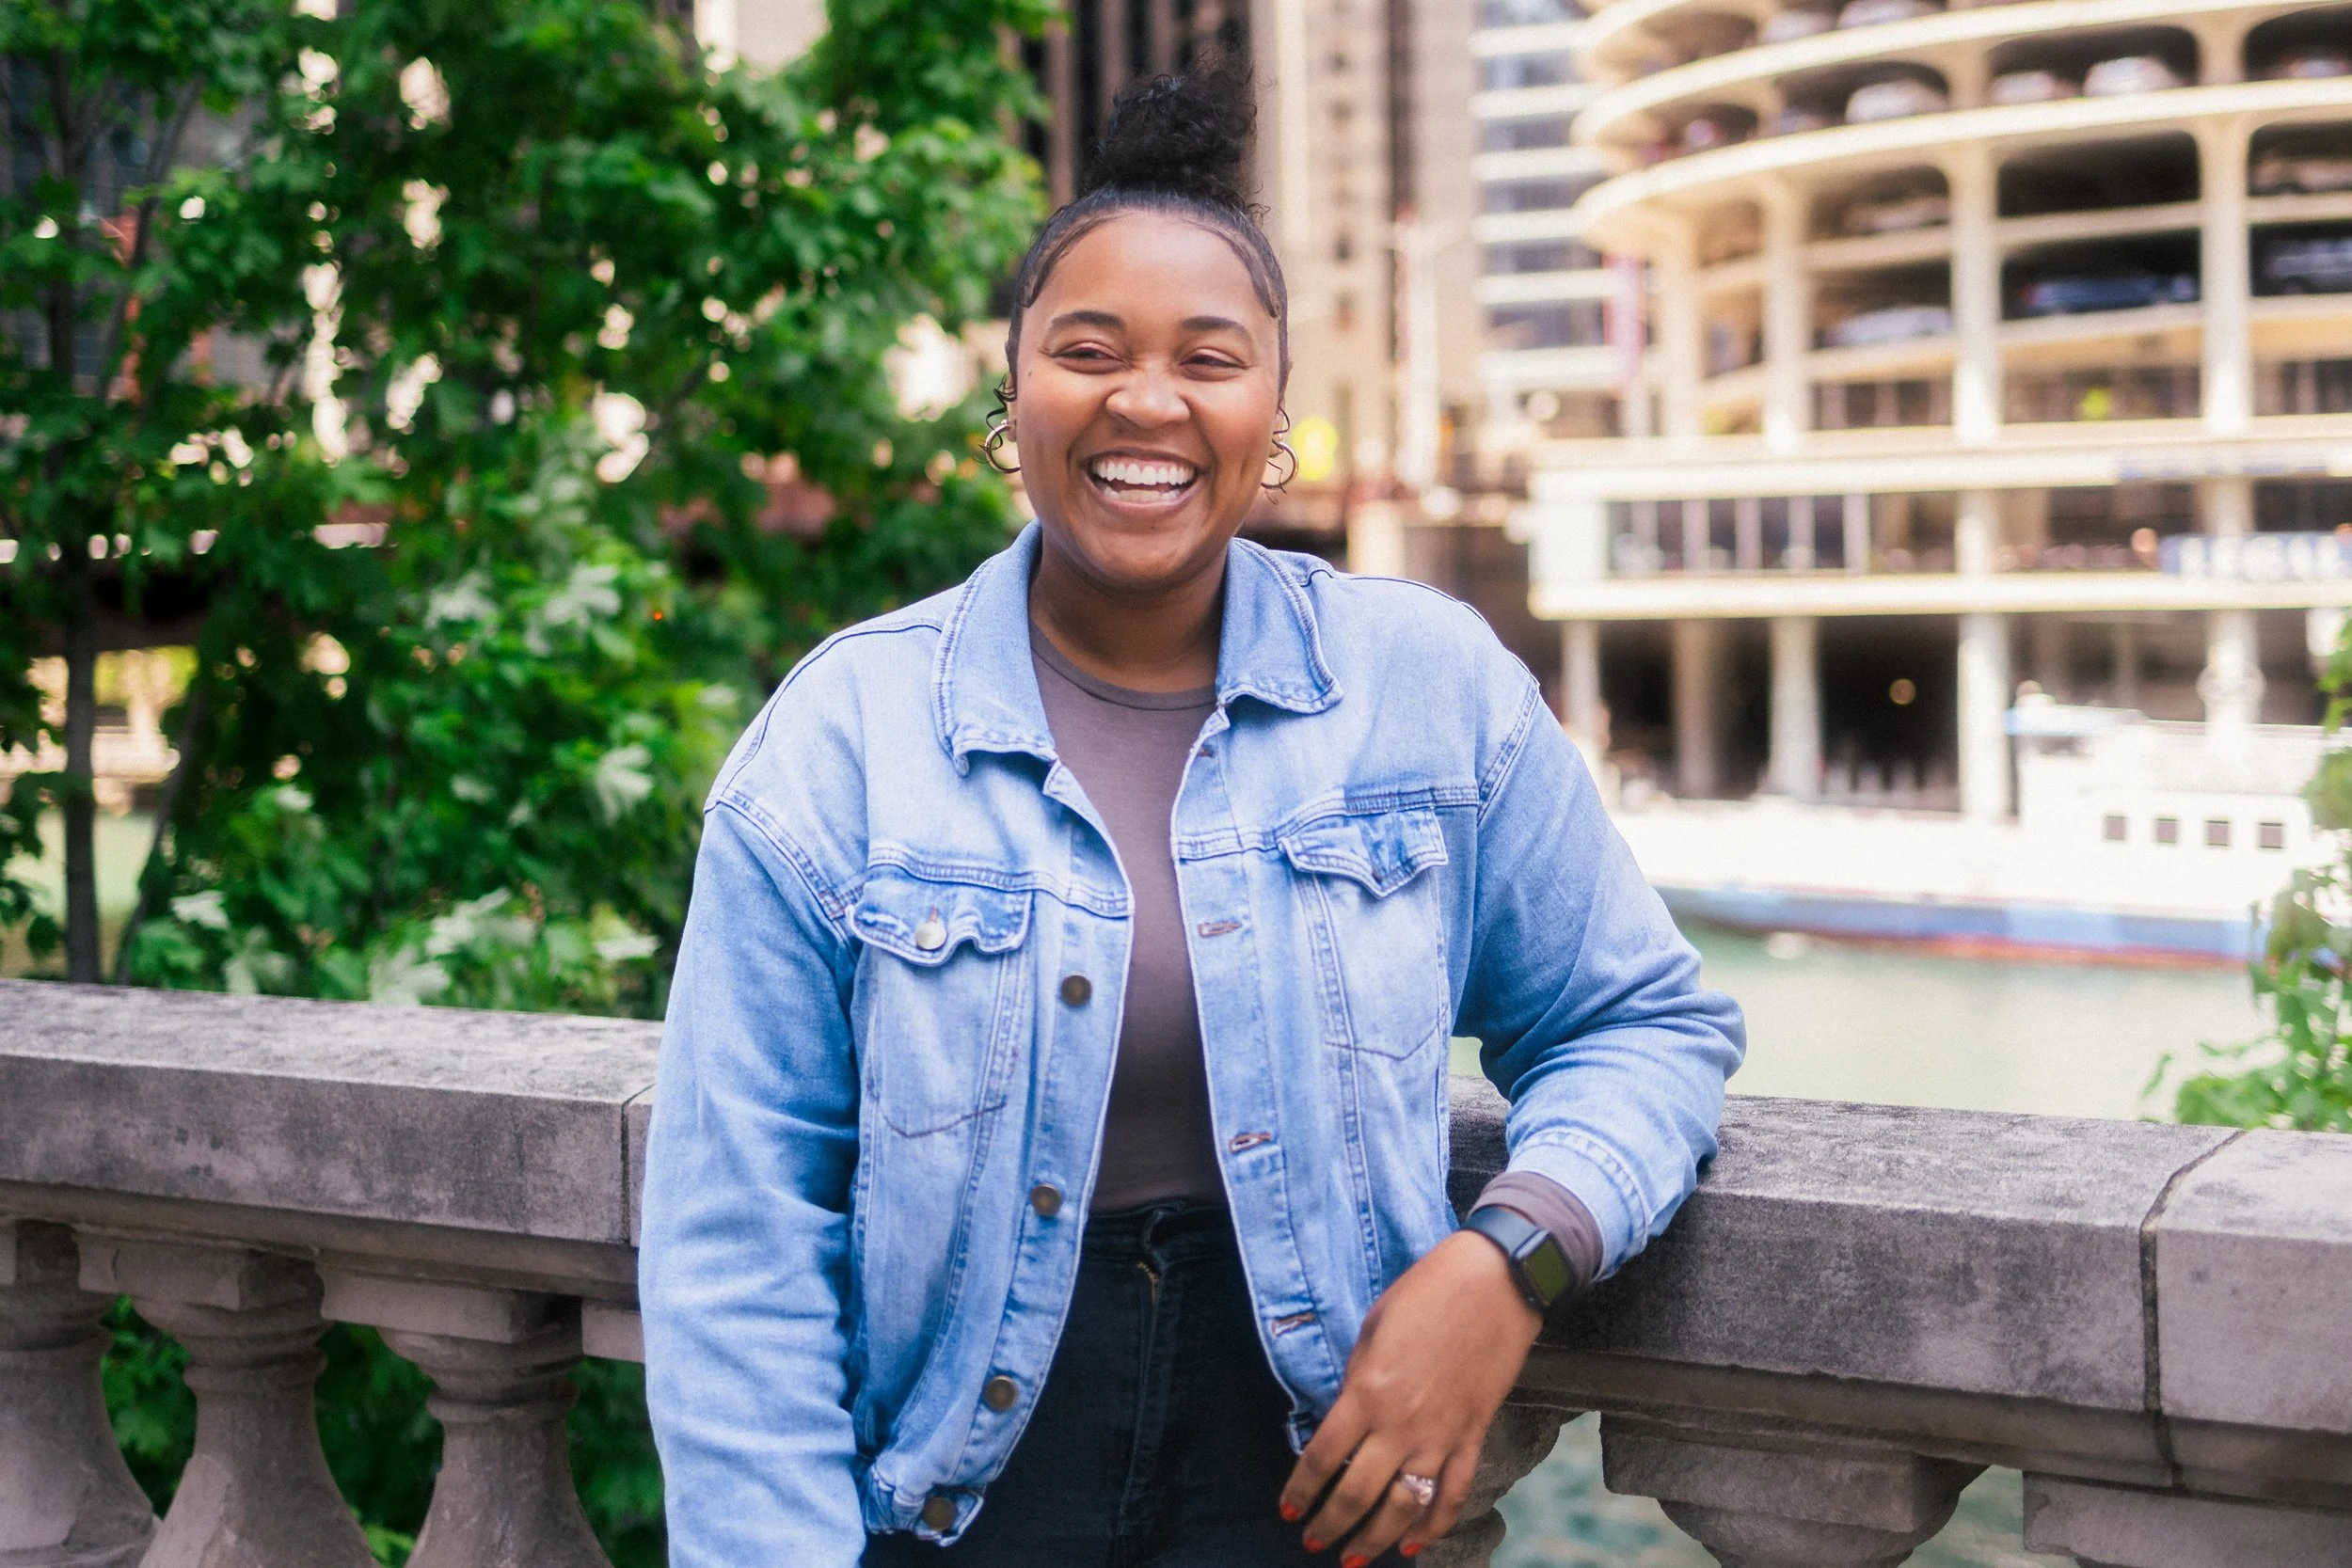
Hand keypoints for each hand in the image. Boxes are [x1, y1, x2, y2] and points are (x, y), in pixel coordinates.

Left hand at [1278, 1231, 1541, 1562]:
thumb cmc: (1426, 1292)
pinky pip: (1452, 1494)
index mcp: (1366, 1393)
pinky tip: (1412, 1545)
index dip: (1300, 1491)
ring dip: (1374, 1539)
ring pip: (1402, 1507)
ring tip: (1353, 1558)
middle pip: (1356, 1494)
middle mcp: (1400, 1424)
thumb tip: (1346, 1416)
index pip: (1321, 1459)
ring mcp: (1440, 1435)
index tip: (1288, 1510)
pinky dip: (1433, 1526)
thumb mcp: (1372, 1329)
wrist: (1496, 1282)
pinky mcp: (1473, 1436)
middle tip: (1312, 1542)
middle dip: (1329, 1525)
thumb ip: (1357, 1379)